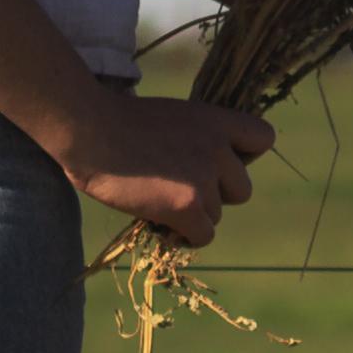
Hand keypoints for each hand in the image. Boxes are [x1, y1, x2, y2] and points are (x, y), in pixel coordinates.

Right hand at [54, 91, 274, 244]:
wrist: (88, 129)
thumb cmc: (118, 121)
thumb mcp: (173, 116)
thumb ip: (199, 138)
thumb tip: (207, 169)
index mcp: (217, 120)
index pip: (264, 138)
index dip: (244, 156)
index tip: (217, 160)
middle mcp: (219, 148)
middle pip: (242, 189)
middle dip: (215, 194)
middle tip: (181, 188)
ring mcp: (205, 178)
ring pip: (216, 215)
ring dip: (192, 214)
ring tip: (159, 201)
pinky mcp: (187, 205)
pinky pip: (204, 235)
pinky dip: (185, 236)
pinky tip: (163, 224)